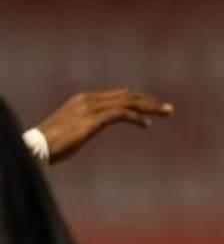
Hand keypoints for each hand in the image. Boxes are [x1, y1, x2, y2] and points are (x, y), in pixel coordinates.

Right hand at [37, 90, 172, 162]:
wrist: (35, 148)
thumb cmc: (50, 144)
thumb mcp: (72, 130)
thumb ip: (86, 125)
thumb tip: (93, 129)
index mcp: (84, 99)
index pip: (118, 95)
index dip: (138, 100)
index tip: (152, 108)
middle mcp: (89, 99)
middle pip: (127, 95)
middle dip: (149, 101)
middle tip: (168, 109)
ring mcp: (91, 108)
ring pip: (128, 102)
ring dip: (150, 107)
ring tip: (166, 113)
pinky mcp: (93, 120)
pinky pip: (121, 114)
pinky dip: (137, 117)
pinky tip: (147, 124)